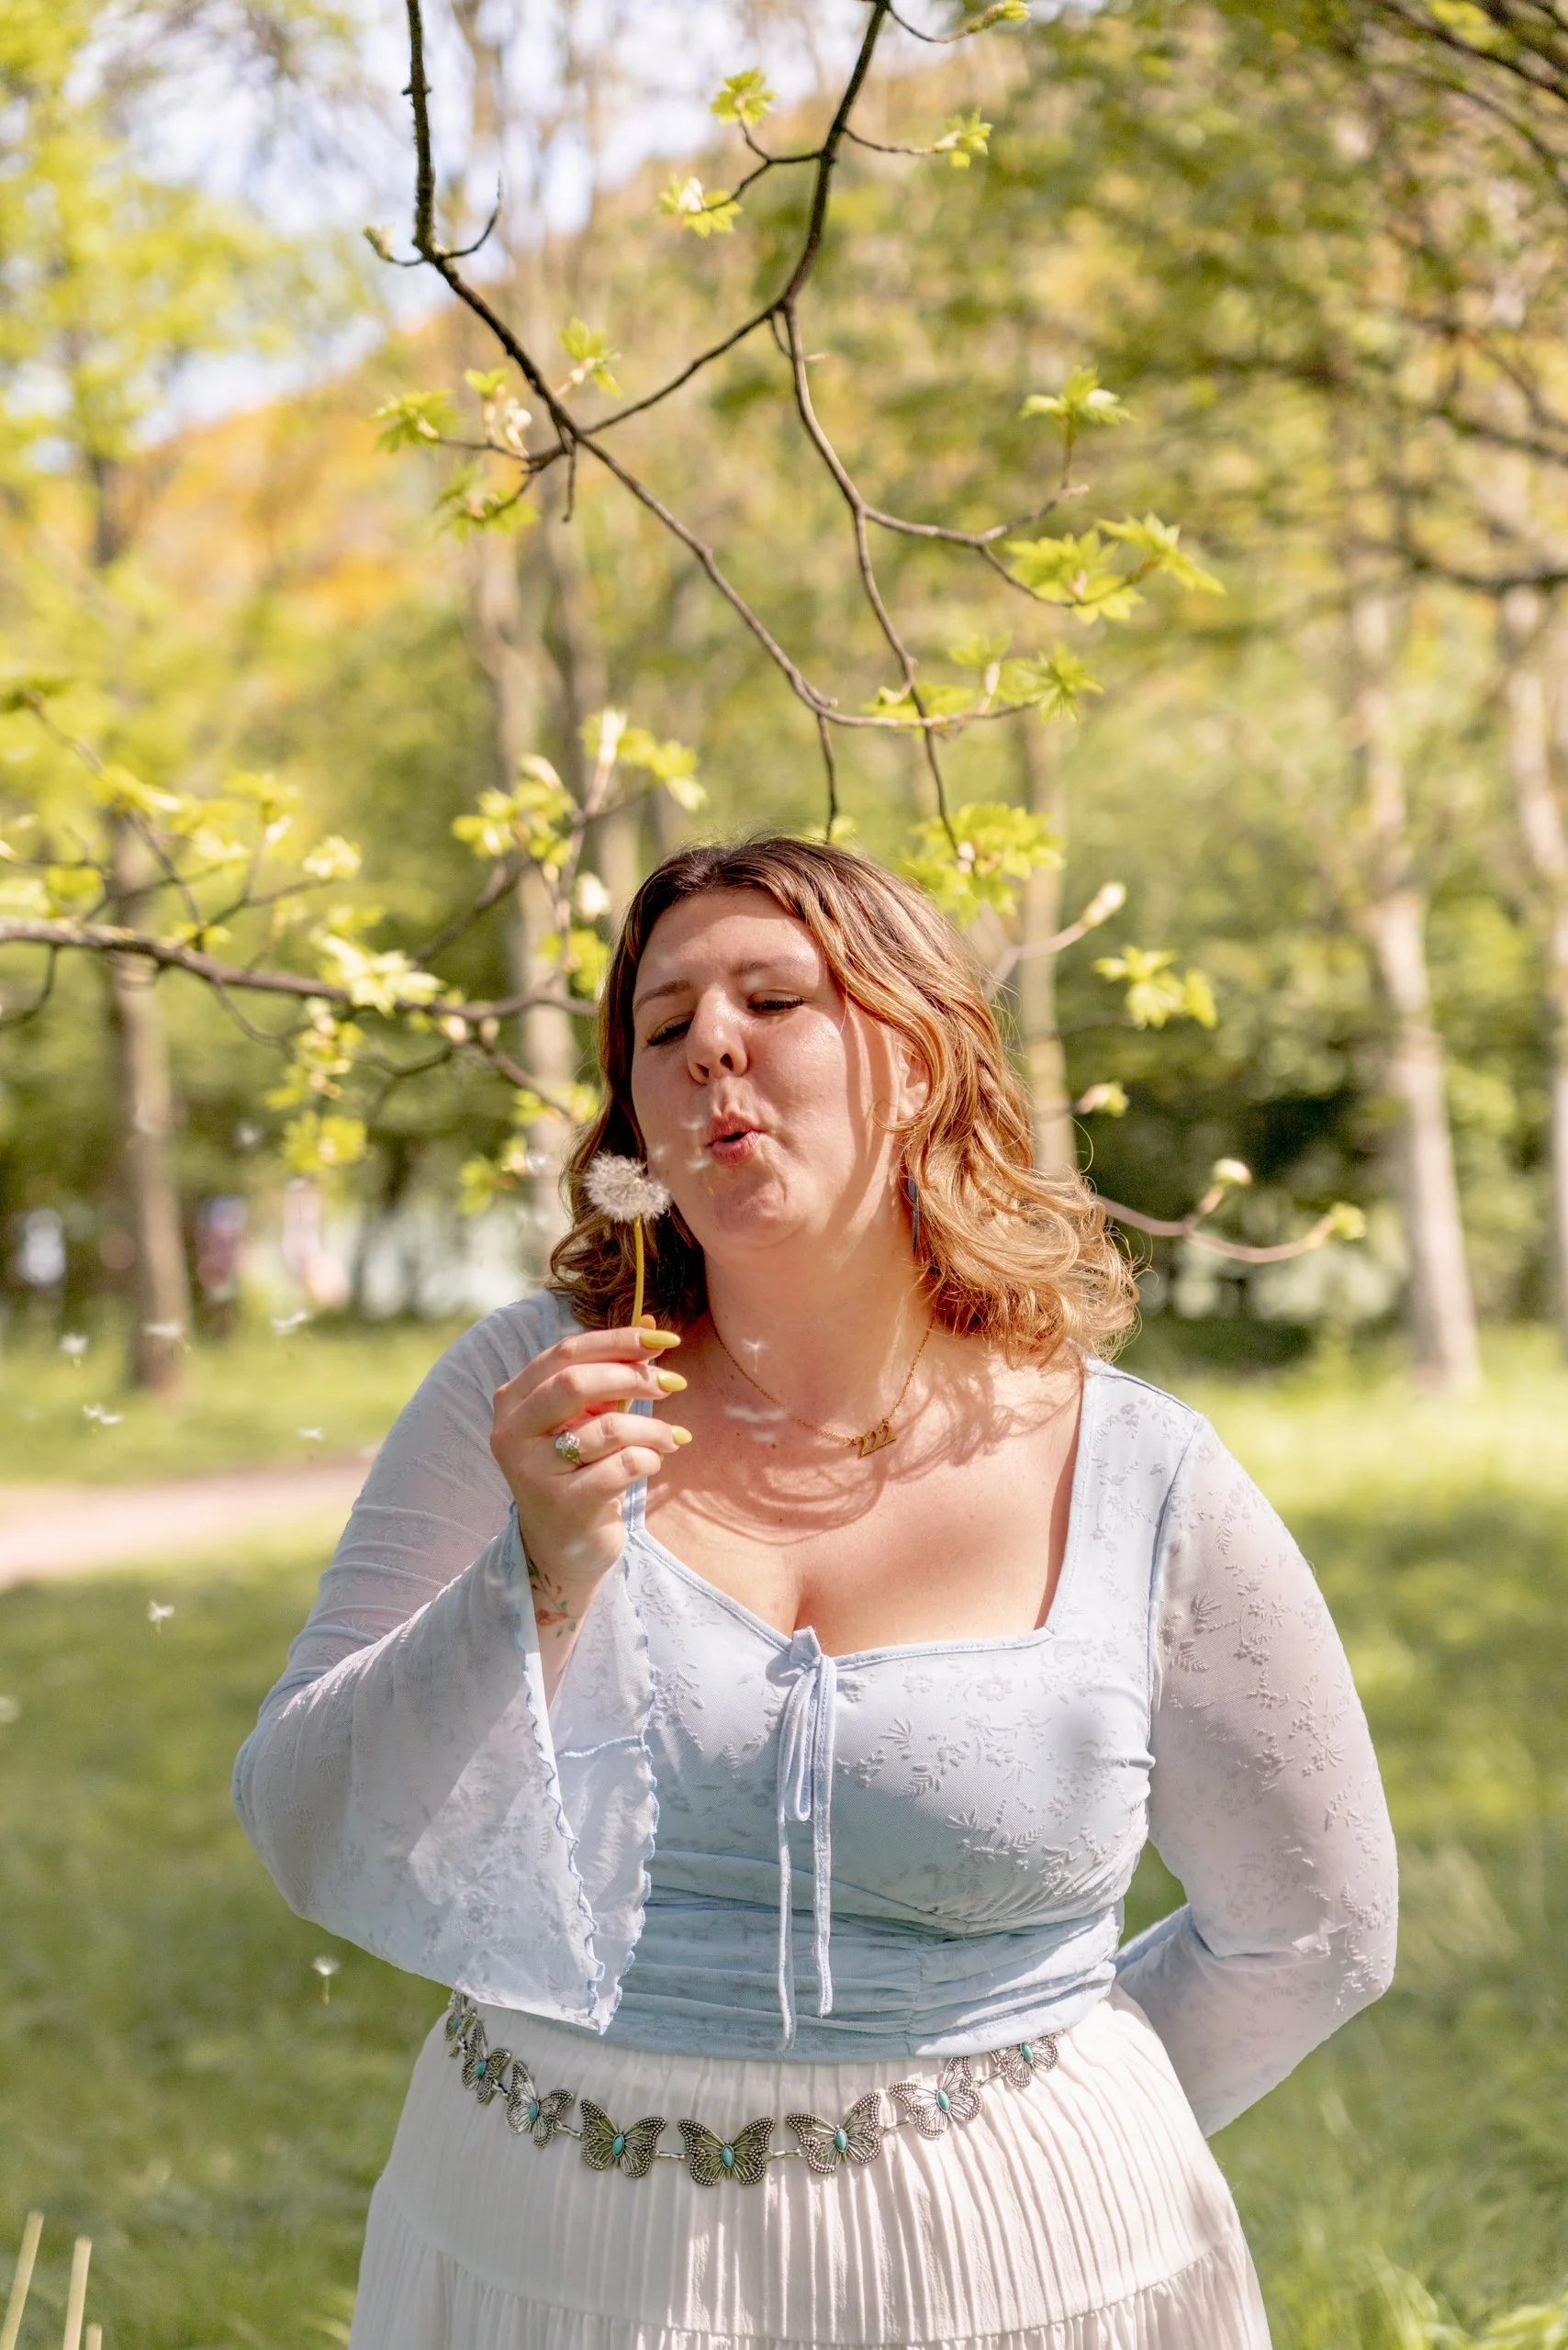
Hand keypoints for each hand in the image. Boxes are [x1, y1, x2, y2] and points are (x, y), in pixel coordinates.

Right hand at [490, 1322, 689, 1629]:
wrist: (564, 1547)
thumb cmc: (579, 1470)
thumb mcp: (590, 1415)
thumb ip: (613, 1370)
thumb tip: (651, 1320)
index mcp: (513, 1400)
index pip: (565, 1352)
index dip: (619, 1340)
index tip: (666, 1339)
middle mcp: (512, 1433)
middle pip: (575, 1383)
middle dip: (634, 1377)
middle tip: (674, 1384)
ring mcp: (533, 1472)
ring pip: (608, 1428)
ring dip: (653, 1427)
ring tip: (672, 1438)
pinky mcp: (563, 1505)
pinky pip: (622, 1466)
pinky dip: (649, 1459)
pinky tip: (653, 1463)